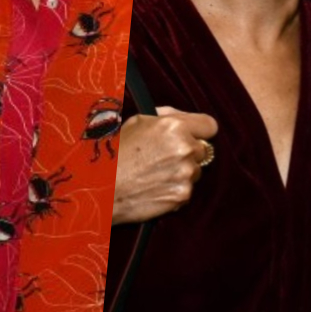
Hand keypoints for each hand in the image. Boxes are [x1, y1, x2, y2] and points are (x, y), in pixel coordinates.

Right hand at [111, 107, 218, 223]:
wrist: (101, 188)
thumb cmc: (115, 154)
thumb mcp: (136, 122)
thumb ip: (166, 117)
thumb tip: (184, 119)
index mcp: (174, 126)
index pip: (209, 125)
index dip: (200, 131)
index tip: (194, 136)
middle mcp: (185, 148)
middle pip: (203, 150)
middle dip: (188, 153)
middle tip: (164, 157)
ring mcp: (186, 173)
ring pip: (196, 171)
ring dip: (182, 172)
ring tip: (156, 174)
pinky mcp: (183, 194)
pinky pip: (186, 189)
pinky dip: (175, 189)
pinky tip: (155, 187)